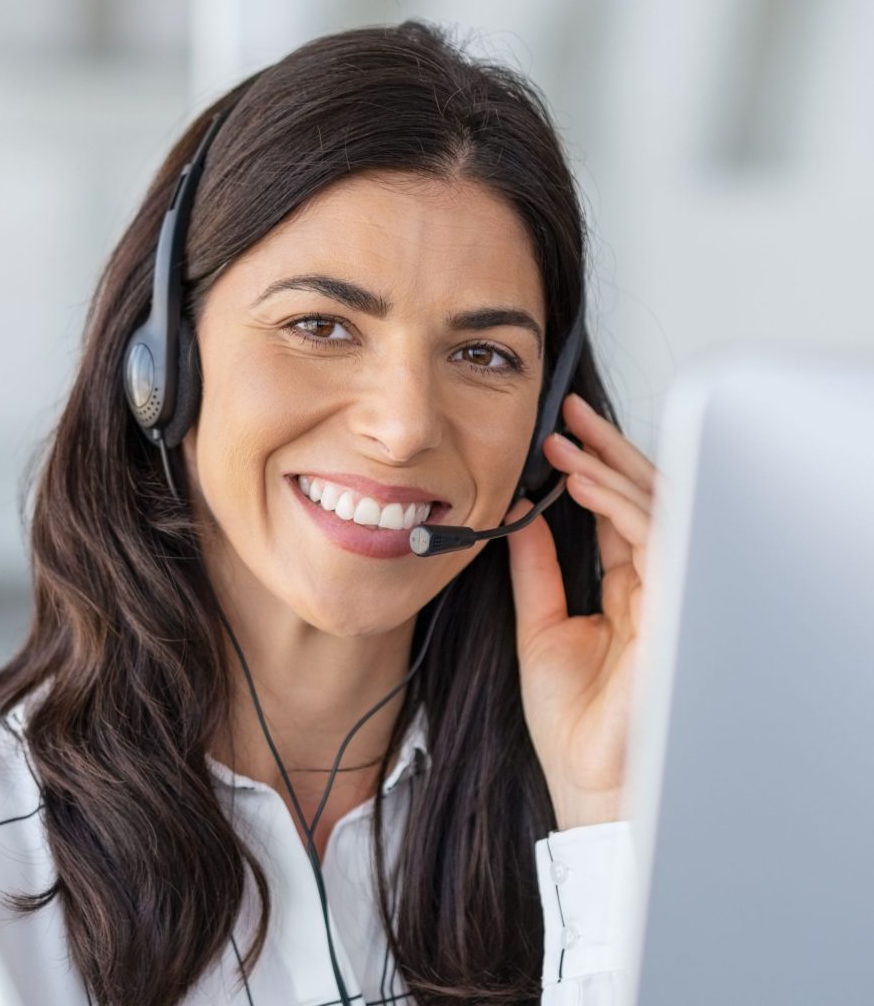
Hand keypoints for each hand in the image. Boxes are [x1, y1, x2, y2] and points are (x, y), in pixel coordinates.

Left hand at [507, 392, 657, 830]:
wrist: (587, 777)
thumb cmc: (571, 719)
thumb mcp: (539, 623)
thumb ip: (536, 567)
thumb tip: (518, 516)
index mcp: (623, 588)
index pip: (615, 513)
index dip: (592, 469)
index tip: (559, 434)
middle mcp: (650, 584)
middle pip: (641, 500)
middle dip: (608, 451)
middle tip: (572, 413)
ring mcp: (666, 592)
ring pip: (654, 510)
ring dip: (609, 469)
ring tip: (568, 442)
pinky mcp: (672, 605)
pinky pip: (653, 538)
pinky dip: (619, 504)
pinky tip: (583, 482)